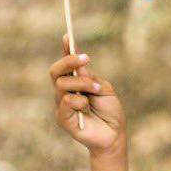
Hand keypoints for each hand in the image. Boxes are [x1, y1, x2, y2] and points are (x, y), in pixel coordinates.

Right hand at [49, 38, 125, 154]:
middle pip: (56, 71)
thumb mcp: (103, 88)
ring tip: (96, 89)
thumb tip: (79, 65)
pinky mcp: (63, 119)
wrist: (114, 134)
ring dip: (82, 83)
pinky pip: (66, 102)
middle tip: (86, 59)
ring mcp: (61, 106)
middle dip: (70, 61)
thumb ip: (90, 77)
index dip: (65, 50)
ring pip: (62, 85)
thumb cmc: (109, 111)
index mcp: (74, 84)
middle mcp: (64, 93)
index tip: (67, 36)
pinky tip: (88, 107)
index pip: (65, 65)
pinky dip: (80, 100)